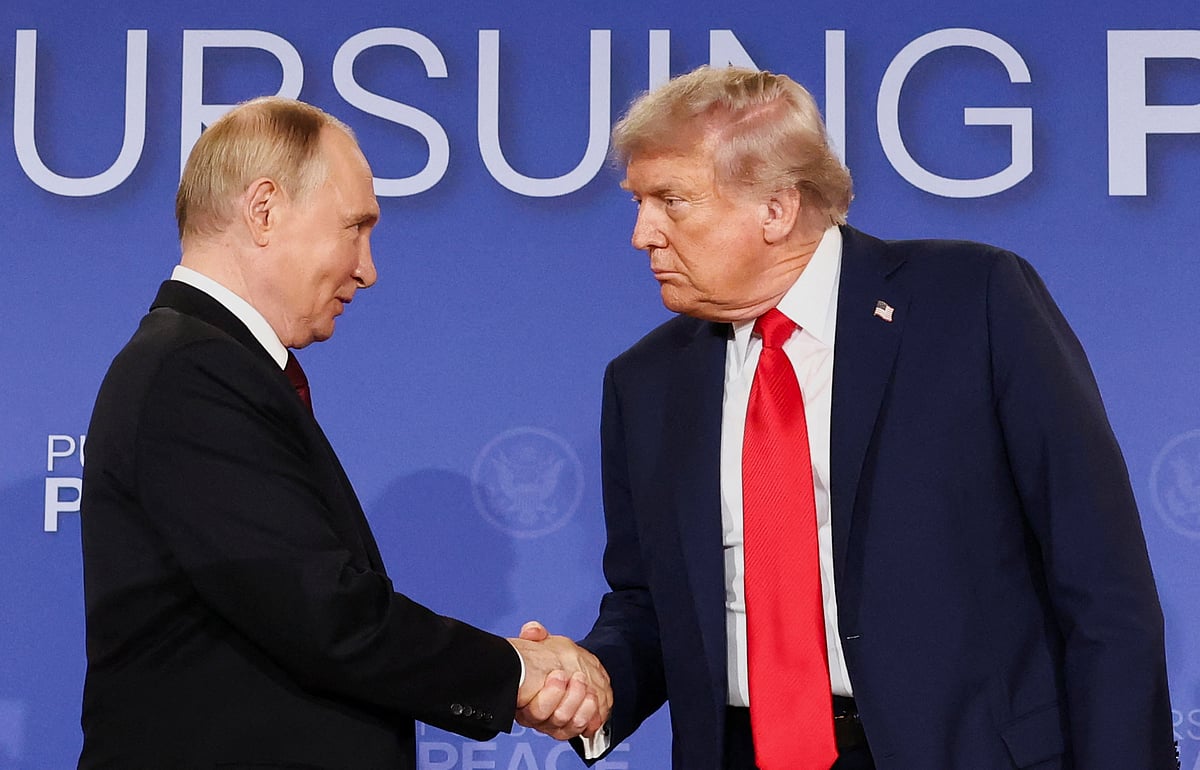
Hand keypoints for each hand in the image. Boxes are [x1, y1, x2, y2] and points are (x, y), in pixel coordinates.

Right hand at [508, 620, 611, 740]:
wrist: (568, 668)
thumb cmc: (549, 658)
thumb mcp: (542, 643)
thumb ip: (534, 635)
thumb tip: (533, 631)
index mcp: (525, 698)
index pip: (533, 709)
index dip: (549, 695)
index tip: (559, 674)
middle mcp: (538, 716)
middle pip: (554, 718)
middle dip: (569, 697)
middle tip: (577, 677)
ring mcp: (555, 723)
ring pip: (569, 725)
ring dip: (583, 707)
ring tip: (588, 689)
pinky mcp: (573, 726)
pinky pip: (583, 729)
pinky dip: (591, 717)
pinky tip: (593, 702)